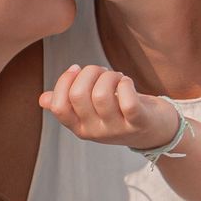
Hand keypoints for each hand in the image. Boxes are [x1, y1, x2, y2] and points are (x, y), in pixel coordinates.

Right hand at [39, 62, 174, 152]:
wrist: (157, 132)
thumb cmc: (121, 115)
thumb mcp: (92, 113)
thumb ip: (69, 105)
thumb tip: (43, 99)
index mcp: (80, 127)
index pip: (59, 106)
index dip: (64, 81)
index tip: (76, 69)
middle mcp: (96, 131)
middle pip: (78, 96)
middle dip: (89, 72)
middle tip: (102, 72)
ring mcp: (117, 129)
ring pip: (101, 95)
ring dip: (109, 76)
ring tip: (117, 77)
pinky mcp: (139, 123)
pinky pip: (128, 101)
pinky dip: (125, 84)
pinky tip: (126, 82)